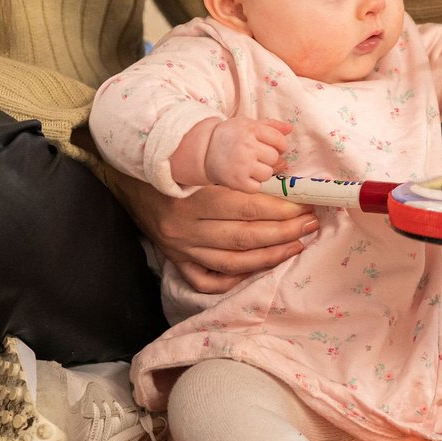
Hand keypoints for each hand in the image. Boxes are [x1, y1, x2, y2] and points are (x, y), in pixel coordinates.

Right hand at [106, 167, 318, 293]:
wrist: (131, 183)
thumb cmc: (178, 167)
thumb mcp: (206, 160)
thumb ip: (243, 168)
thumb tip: (285, 170)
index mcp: (193, 197)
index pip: (245, 207)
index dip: (280, 208)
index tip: (305, 204)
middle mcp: (185, 227)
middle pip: (244, 237)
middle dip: (284, 232)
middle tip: (310, 224)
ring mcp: (181, 249)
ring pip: (233, 262)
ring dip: (270, 256)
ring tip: (297, 245)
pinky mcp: (177, 262)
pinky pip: (208, 280)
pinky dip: (235, 279)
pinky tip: (259, 270)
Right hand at [203, 117, 292, 192]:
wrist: (203, 149)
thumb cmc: (231, 136)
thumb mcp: (249, 124)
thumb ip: (272, 126)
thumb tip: (290, 129)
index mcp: (251, 129)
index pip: (280, 141)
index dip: (279, 145)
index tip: (270, 146)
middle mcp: (246, 146)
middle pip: (274, 158)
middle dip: (269, 159)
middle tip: (256, 157)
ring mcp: (241, 164)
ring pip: (267, 173)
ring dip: (262, 172)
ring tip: (250, 166)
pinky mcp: (235, 181)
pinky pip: (256, 187)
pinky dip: (252, 184)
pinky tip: (245, 176)